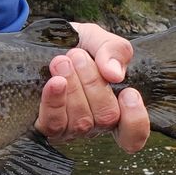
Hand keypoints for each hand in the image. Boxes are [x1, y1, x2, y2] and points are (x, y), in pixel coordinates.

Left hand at [35, 23, 150, 152]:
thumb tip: (115, 74)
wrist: (39, 43)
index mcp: (113, 106)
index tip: (129, 92)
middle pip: (106, 118)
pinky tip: (54, 82)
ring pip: (81, 121)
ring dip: (73, 87)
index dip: (136, 119)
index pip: (133, 134)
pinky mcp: (44, 128)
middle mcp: (93, 123)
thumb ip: (115, 51)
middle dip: (93, 82)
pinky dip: (55, 101)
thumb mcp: (99, 40)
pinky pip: (54, 123)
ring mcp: (69, 129)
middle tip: (77, 56)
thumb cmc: (74, 45)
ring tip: (62, 61)